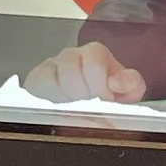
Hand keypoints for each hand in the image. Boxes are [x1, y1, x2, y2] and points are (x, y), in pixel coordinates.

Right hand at [23, 40, 146, 104]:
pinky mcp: (35, 79)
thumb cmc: (108, 95)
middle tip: (90, 109)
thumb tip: (116, 82)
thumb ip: (130, 83)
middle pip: (70, 74)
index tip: (105, 102)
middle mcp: (71, 56)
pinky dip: (47, 102)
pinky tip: (59, 109)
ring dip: (65, 102)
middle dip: (83, 98)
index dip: (99, 88)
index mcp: (94, 54)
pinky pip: (35, 88)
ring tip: (76, 111)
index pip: (93, 64)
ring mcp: (50, 66)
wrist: (90, 102)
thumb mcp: (128, 91)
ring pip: (50, 82)